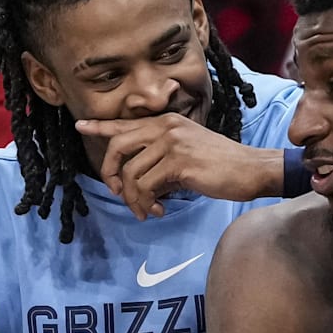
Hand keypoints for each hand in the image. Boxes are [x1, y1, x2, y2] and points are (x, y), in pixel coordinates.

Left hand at [76, 113, 282, 219]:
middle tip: (117, 193)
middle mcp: (166, 128)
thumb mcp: (187, 152)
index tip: (80, 126)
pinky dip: (147, 204)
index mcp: (167, 122)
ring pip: (131, 174)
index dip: (101, 126)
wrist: (251, 169)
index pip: (126, 123)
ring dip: (134, 199)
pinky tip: (160, 210)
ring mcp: (172, 143)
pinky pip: (146, 187)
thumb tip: (137, 179)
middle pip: (118, 147)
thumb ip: (161, 157)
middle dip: (110, 173)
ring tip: (148, 210)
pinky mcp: (178, 163)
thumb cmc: (221, 165)